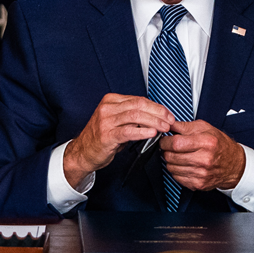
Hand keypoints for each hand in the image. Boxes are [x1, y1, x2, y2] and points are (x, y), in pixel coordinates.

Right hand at [63, 93, 177, 188]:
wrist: (83, 152)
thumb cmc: (101, 137)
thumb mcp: (116, 121)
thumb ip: (132, 116)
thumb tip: (156, 116)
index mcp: (111, 101)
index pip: (139, 99)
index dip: (156, 106)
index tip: (168, 114)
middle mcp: (108, 108)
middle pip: (139, 105)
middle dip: (158, 113)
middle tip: (170, 120)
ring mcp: (106, 121)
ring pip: (135, 116)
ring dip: (154, 121)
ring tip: (164, 127)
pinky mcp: (106, 135)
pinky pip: (128, 131)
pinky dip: (142, 131)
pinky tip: (152, 133)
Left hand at [161, 118, 247, 191]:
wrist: (234, 165)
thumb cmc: (220, 145)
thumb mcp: (205, 128)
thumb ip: (185, 126)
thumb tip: (168, 124)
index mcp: (206, 143)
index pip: (176, 143)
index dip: (165, 141)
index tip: (165, 140)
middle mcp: (204, 160)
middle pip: (171, 156)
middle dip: (166, 150)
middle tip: (171, 147)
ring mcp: (201, 174)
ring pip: (171, 168)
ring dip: (171, 161)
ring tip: (179, 155)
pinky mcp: (198, 184)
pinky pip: (177, 177)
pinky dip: (177, 171)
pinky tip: (184, 165)